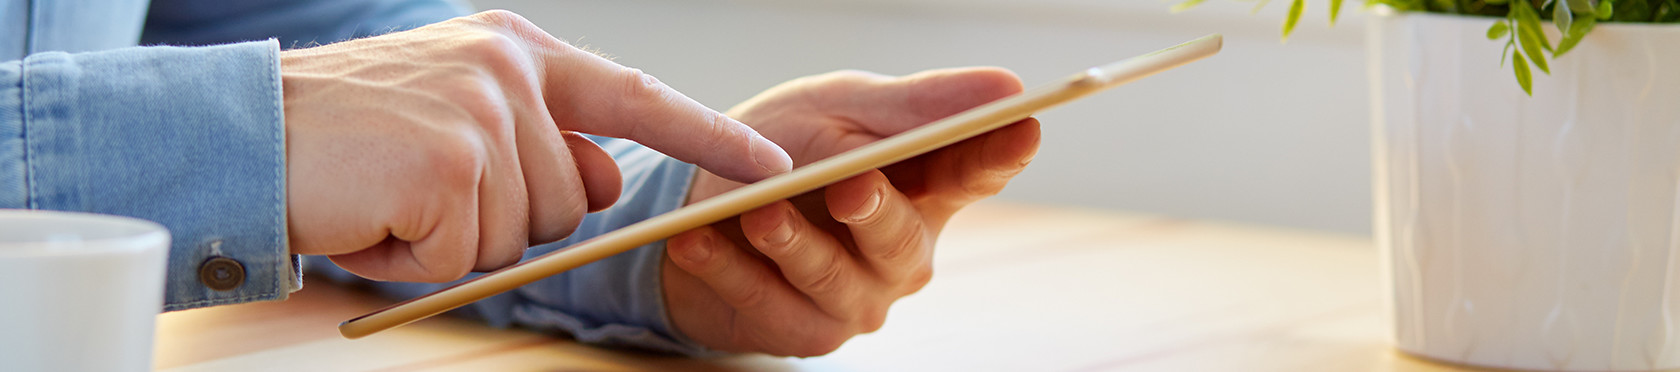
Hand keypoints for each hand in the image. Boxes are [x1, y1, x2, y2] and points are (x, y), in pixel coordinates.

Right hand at [280, 10, 790, 281]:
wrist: (239, 133)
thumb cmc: (345, 137)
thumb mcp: (456, 119)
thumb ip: (539, 145)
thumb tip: (603, 181)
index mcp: (518, 53)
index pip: (636, 98)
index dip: (706, 135)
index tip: (769, 163)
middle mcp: (510, 72)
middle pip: (566, 202)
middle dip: (496, 222)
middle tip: (417, 190)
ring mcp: (483, 115)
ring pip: (519, 237)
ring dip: (450, 242)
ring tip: (389, 197)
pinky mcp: (450, 165)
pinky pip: (465, 258)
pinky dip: (414, 259)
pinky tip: (373, 215)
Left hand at [662, 68, 1040, 355]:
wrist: (697, 203)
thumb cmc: (785, 149)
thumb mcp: (842, 108)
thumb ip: (914, 105)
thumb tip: (1006, 86)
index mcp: (924, 188)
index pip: (976, 172)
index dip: (1001, 154)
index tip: (1023, 126)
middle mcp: (900, 253)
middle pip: (901, 239)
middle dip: (876, 211)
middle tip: (850, 185)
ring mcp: (855, 299)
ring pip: (833, 277)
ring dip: (792, 243)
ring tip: (756, 212)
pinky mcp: (802, 332)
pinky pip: (768, 303)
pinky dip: (730, 270)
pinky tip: (697, 240)